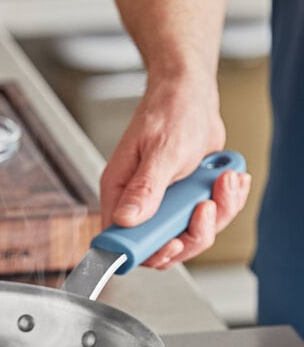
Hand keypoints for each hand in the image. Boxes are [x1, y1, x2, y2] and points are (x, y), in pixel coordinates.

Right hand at [99, 73, 250, 269]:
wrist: (192, 96)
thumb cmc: (170, 113)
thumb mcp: (161, 151)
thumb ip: (144, 188)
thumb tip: (125, 219)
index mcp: (120, 192)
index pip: (122, 241)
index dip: (148, 251)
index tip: (172, 243)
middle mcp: (138, 203)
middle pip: (161, 246)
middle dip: (191, 233)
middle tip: (204, 207)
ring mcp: (163, 204)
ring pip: (189, 235)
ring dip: (216, 214)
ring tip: (223, 182)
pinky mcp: (185, 201)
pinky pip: (207, 220)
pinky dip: (225, 204)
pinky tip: (228, 179)